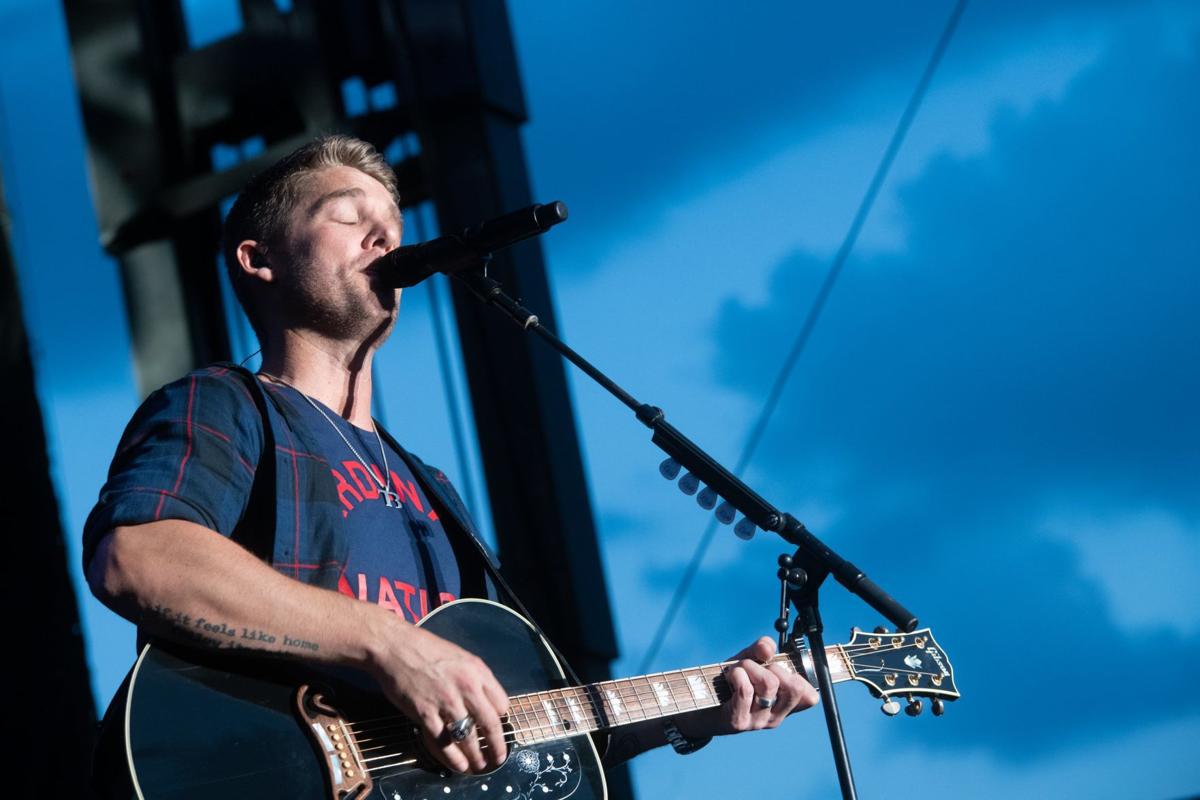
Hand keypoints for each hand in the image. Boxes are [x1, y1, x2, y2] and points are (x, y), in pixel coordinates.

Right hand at [369, 623, 509, 773]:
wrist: (394, 647)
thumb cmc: (425, 649)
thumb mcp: (460, 657)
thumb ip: (473, 678)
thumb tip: (483, 700)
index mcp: (477, 670)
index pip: (501, 703)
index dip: (500, 719)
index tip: (497, 728)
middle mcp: (466, 686)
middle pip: (490, 724)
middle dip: (497, 746)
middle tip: (498, 758)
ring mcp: (446, 701)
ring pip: (468, 737)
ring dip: (476, 756)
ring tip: (479, 765)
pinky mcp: (425, 713)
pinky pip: (444, 742)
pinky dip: (453, 757)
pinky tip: (459, 765)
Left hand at [680, 636, 818, 737]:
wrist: (694, 705)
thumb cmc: (725, 683)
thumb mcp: (747, 661)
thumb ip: (760, 650)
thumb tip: (768, 647)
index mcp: (782, 705)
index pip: (809, 697)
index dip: (800, 676)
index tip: (778, 666)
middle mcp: (774, 717)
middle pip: (793, 687)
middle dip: (773, 666)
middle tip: (754, 666)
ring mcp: (757, 722)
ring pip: (769, 684)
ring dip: (750, 666)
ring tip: (737, 669)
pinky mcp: (738, 722)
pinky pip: (746, 690)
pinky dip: (737, 674)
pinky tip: (729, 675)